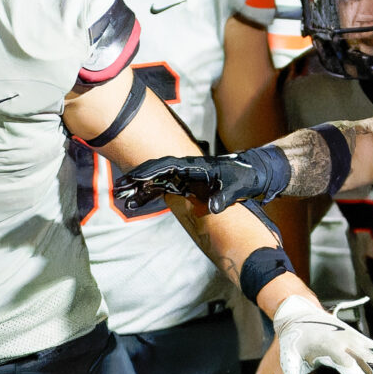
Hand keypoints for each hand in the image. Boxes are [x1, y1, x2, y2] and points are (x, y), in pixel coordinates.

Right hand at [115, 147, 288, 214]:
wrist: (253, 174)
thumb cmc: (245, 177)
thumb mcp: (237, 187)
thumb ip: (224, 196)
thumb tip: (213, 207)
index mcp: (196, 165)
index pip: (169, 166)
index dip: (152, 171)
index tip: (136, 177)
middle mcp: (187, 169)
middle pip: (158, 172)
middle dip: (138, 180)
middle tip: (119, 189)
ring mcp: (186, 177)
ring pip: (158, 181)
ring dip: (141, 189)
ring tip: (122, 197)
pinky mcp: (188, 185)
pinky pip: (166, 189)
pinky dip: (151, 195)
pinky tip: (138, 201)